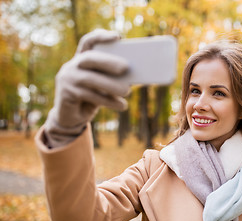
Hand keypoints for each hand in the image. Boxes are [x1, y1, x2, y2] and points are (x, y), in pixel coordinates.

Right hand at [44, 29, 129, 147]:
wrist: (72, 119)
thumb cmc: (92, 99)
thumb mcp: (103, 86)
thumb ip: (112, 78)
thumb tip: (132, 76)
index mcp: (81, 59)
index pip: (88, 42)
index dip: (101, 36)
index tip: (118, 37)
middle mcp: (71, 66)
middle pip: (89, 58)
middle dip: (108, 61)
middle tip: (126, 67)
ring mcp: (66, 79)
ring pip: (90, 79)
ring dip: (111, 85)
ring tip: (127, 91)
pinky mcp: (65, 94)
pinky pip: (90, 96)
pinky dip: (108, 101)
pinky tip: (122, 105)